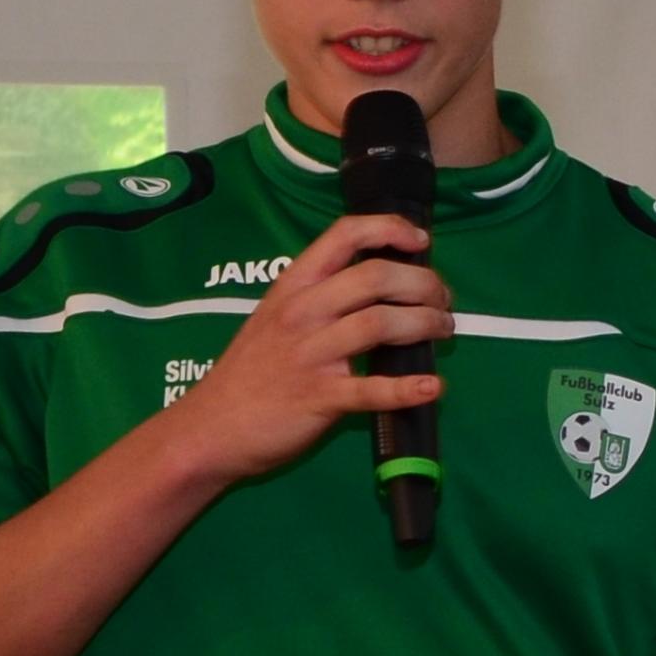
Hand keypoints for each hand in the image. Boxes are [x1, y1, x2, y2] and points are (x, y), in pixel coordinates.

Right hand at [165, 213, 451, 488]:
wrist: (212, 426)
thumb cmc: (253, 370)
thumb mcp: (278, 318)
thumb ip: (322, 299)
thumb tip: (385, 287)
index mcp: (294, 286)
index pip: (344, 235)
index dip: (389, 229)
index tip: (420, 241)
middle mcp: (303, 311)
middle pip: (375, 276)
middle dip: (423, 283)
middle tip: (443, 302)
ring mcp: (310, 354)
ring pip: (380, 323)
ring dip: (425, 324)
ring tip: (443, 332)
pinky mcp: (318, 397)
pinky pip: (372, 390)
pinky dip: (409, 389)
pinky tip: (433, 387)